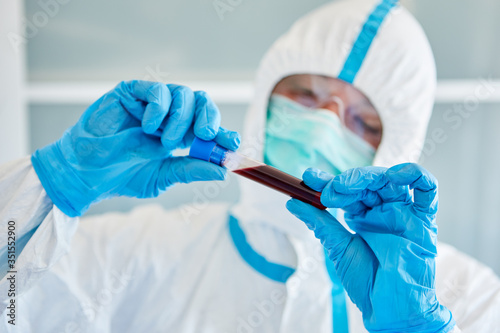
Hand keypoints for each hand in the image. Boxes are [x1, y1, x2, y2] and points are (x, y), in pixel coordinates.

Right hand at [31, 80, 239, 216]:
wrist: (86, 174)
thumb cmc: (122, 175)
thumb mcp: (161, 177)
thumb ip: (190, 170)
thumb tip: (223, 171)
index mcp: (180, 136)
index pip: (208, 128)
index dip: (223, 134)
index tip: (233, 144)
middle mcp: (169, 117)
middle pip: (201, 104)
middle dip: (209, 118)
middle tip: (207, 135)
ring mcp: (150, 104)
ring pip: (183, 94)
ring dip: (182, 118)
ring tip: (166, 141)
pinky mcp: (131, 93)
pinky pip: (156, 90)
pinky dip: (159, 107)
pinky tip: (150, 127)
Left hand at [286, 163, 454, 331]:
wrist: (390, 307)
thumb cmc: (367, 281)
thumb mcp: (338, 248)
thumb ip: (320, 223)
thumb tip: (292, 202)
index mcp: (362, 216)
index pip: (345, 190)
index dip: (327, 181)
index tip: (308, 177)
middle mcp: (382, 211)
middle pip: (366, 182)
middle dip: (345, 181)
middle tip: (328, 191)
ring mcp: (403, 213)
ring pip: (390, 181)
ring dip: (368, 176)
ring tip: (348, 186)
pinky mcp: (424, 221)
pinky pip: (428, 190)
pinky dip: (415, 175)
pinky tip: (395, 175)